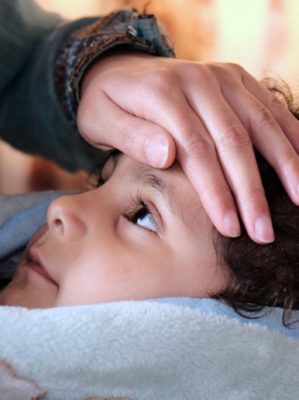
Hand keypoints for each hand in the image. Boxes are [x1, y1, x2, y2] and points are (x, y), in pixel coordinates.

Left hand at [77, 53, 298, 242]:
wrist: (120, 70)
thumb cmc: (108, 104)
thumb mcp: (101, 120)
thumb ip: (131, 136)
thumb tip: (167, 154)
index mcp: (162, 93)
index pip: (197, 149)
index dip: (215, 191)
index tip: (229, 228)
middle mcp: (197, 80)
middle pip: (233, 140)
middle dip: (251, 191)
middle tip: (263, 232)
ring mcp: (220, 76)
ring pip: (260, 123)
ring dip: (284, 164)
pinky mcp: (235, 78)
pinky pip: (268, 105)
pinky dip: (290, 132)